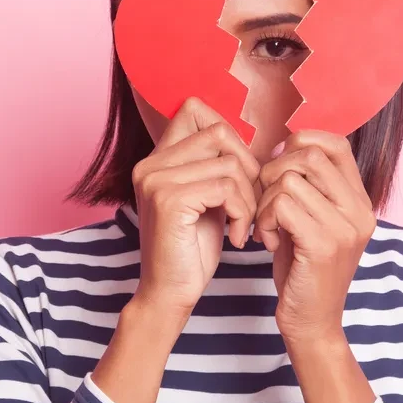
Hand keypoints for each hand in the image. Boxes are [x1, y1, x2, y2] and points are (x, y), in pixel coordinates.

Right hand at [132, 96, 261, 322]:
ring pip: (229, 163)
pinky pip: (226, 188)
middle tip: (251, 203)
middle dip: (248, 167)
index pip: (194, 108)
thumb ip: (215, 165)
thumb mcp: (207, 198)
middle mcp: (150, 163)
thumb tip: (249, 137)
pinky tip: (238, 237)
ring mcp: (156, 179)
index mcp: (157, 159)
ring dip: (249, 197)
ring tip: (246, 225)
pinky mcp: (168, 199)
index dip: (230, 134)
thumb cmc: (192, 249)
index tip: (241, 173)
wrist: (169, 293)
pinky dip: (243, 212)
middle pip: (219, 132)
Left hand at [253, 131, 376, 343]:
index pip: (336, 144)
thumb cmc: (304, 270)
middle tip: (264, 201)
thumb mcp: (312, 220)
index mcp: (360, 201)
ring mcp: (345, 228)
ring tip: (266, 227)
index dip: (300, 144)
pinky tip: (266, 242)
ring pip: (288, 180)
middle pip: (309, 155)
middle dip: (273, 171)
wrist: (312, 323)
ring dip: (264, 201)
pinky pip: (281, 205)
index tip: (278, 168)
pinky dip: (263, 220)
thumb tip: (284, 143)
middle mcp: (359, 211)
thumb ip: (308, 186)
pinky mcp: (324, 244)